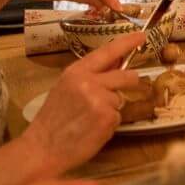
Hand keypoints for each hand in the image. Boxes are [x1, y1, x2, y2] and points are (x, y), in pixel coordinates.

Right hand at [21, 33, 144, 173]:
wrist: (43, 148)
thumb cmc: (52, 120)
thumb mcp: (65, 88)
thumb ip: (89, 75)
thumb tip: (115, 62)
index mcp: (75, 72)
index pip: (106, 52)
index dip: (126, 43)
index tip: (142, 36)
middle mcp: (89, 82)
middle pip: (125, 76)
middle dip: (130, 82)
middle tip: (128, 87)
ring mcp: (100, 100)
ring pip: (119, 99)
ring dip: (112, 109)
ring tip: (90, 119)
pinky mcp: (107, 118)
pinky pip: (117, 117)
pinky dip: (109, 124)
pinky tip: (92, 130)